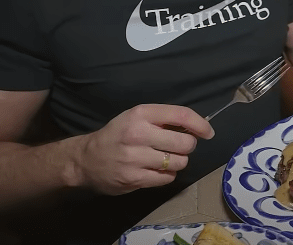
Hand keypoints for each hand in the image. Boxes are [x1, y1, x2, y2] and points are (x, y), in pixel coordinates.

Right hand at [72, 104, 212, 194]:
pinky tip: (156, 170)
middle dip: (187, 146)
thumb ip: (163, 119)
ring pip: (179, 162)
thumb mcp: (136, 117)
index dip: (200, 124)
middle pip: (185, 143)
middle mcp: (138, 134)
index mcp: (141, 114)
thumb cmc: (117, 135)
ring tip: (164, 159)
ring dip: (177, 162)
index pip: (182, 115)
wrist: (85, 160)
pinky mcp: (134, 178)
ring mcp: (135, 158)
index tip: (208, 132)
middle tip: (177, 147)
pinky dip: (167, 175)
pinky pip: (167, 178)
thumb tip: (196, 127)